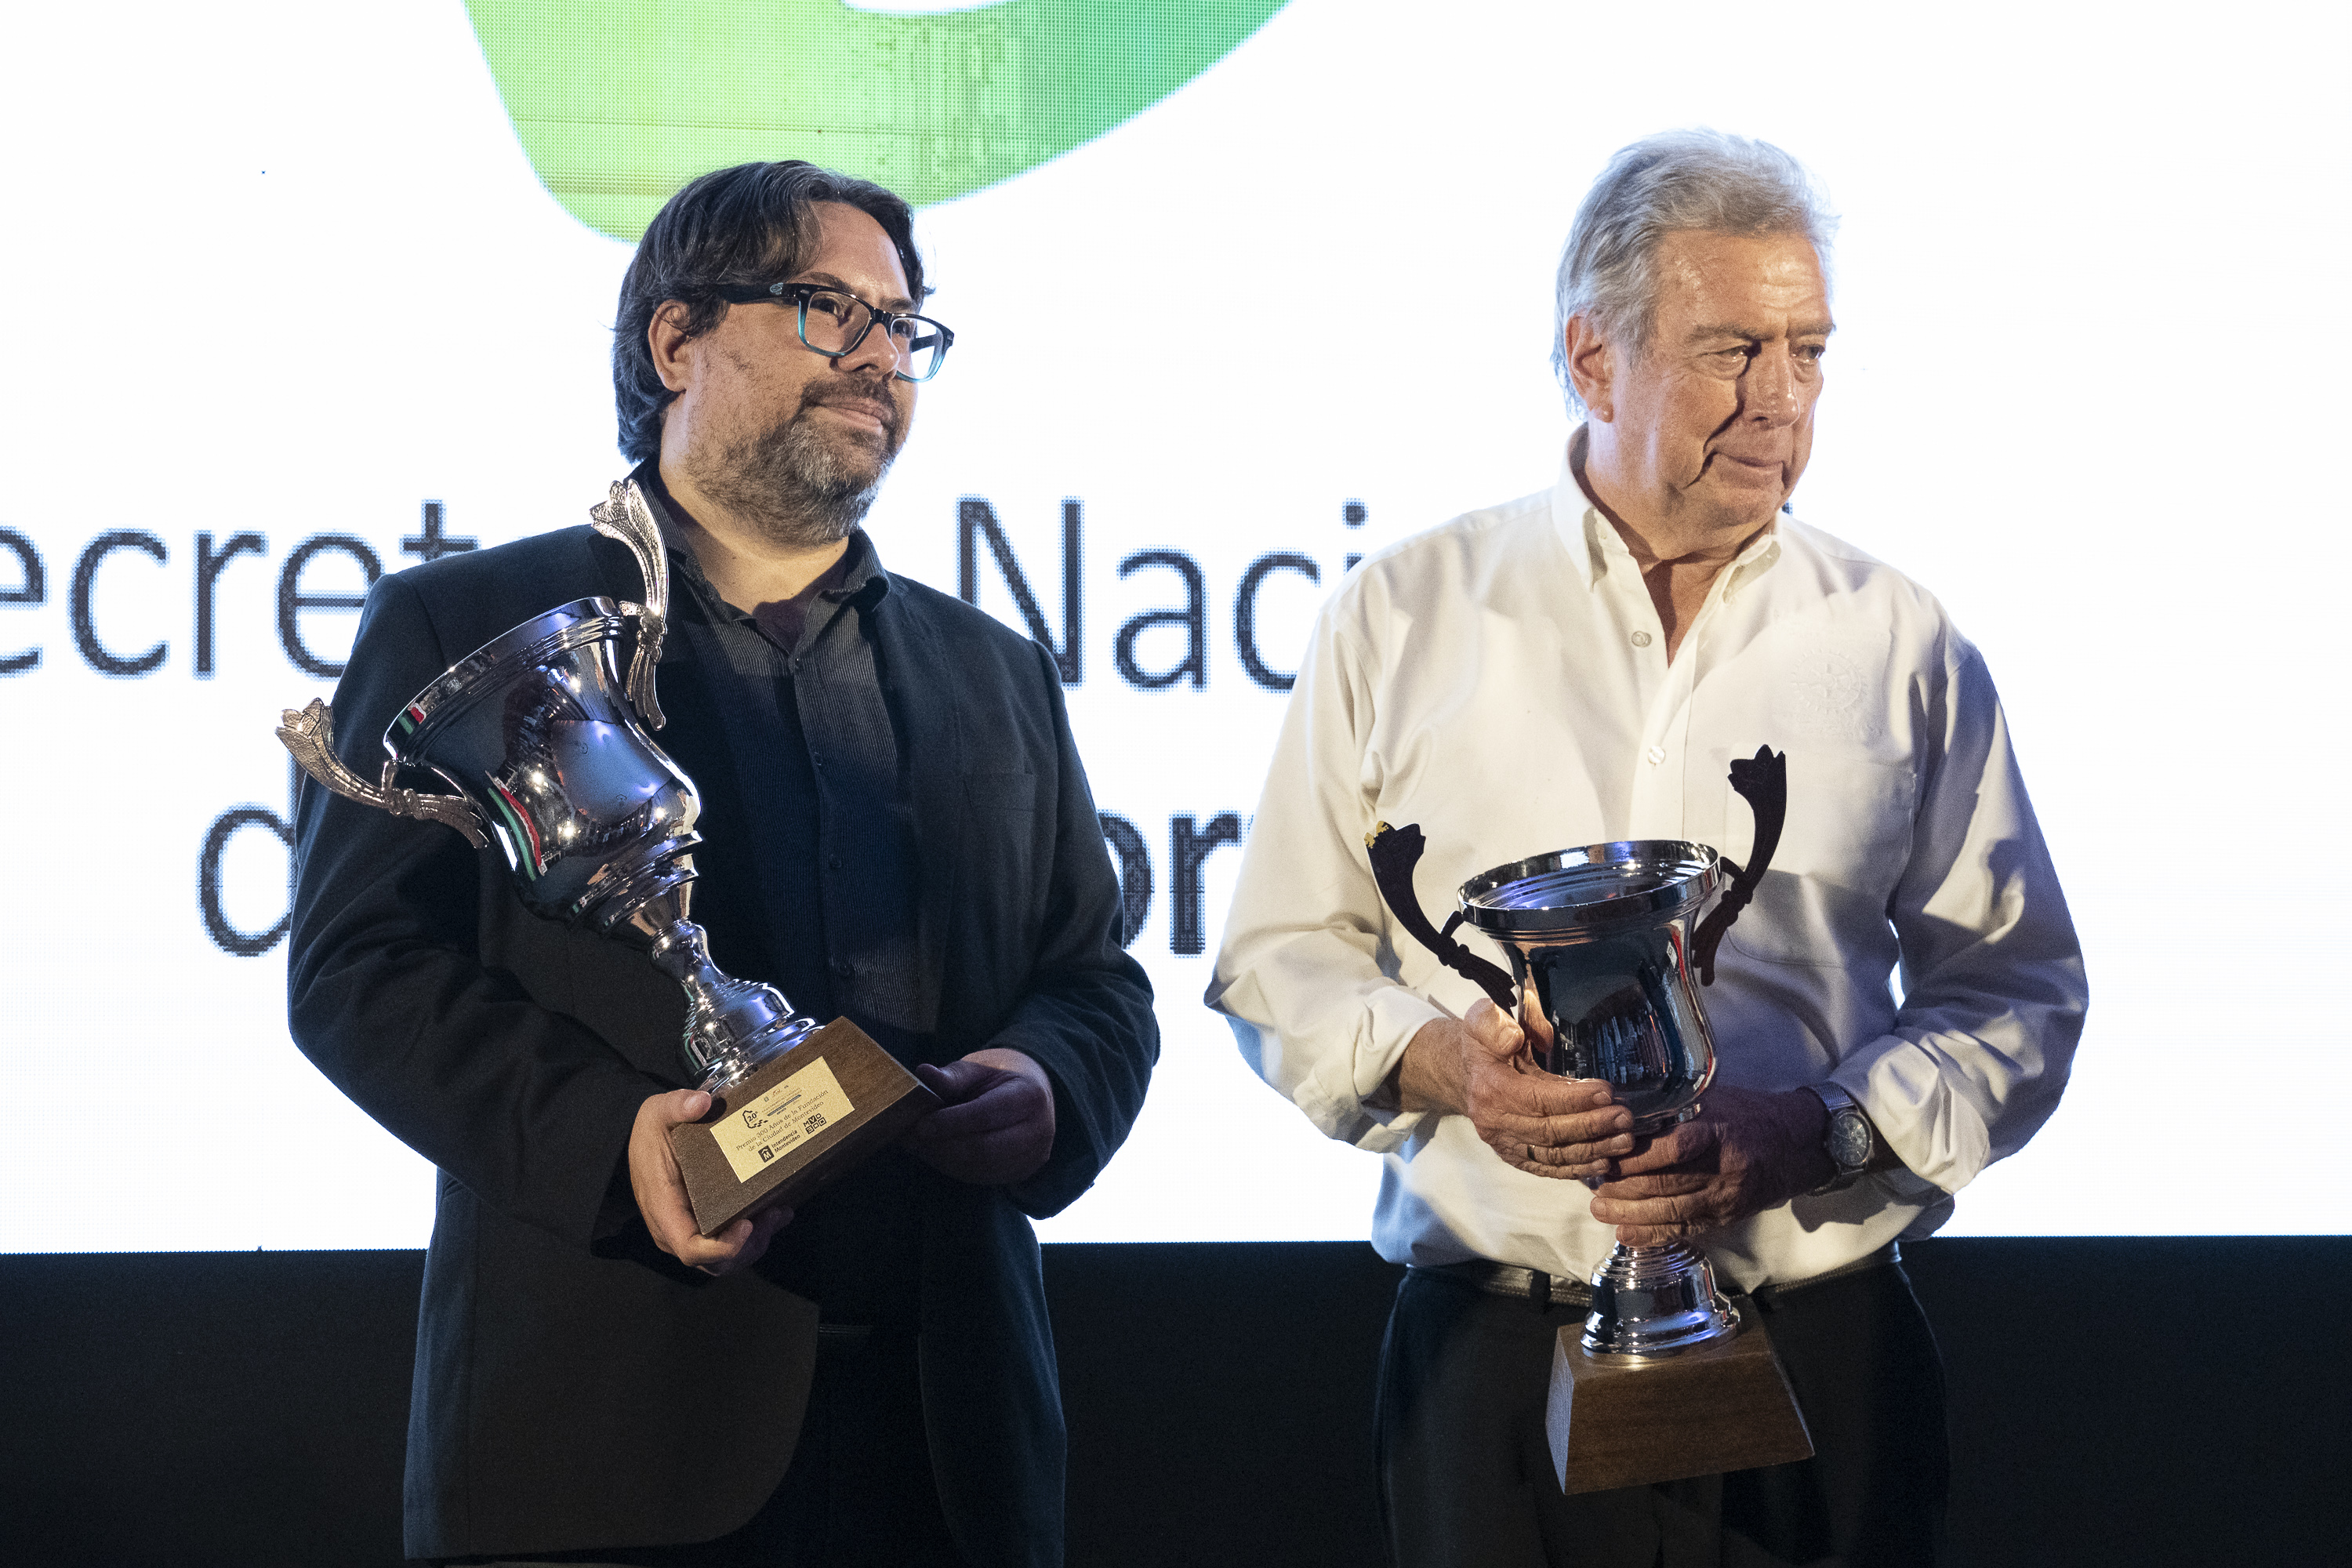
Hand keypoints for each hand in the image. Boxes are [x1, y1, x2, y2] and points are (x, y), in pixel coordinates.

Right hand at [628, 1088, 793, 1275]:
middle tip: (774, 1215)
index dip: (722, 1247)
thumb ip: (677, 1105)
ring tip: (779, 1213)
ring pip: (723, 1260)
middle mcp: (674, 1229)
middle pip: (713, 1262)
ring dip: (755, 1243)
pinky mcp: (700, 1226)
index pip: (690, 1248)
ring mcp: (687, 1231)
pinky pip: (726, 1245)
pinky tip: (776, 1212)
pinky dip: (753, 1237)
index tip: (749, 1224)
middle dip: (748, 1246)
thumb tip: (702, 1102)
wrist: (642, 1139)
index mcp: (663, 1208)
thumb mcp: (658, 1111)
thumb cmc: (651, 1131)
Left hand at [909, 1048, 1056, 1185]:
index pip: (987, 1114)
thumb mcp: (979, 1069)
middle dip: (943, 1146)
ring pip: (979, 1168)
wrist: (1033, 1096)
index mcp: (1030, 1096)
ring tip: (918, 1144)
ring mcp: (1032, 1157)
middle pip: (984, 1149)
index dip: (951, 1123)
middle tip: (912, 1138)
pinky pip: (980, 1177)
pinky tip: (935, 1152)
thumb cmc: (1001, 1079)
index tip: (921, 1125)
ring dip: (943, 1159)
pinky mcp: (1021, 1173)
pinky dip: (952, 1167)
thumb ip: (952, 1075)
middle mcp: (1038, 1131)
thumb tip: (923, 1073)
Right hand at [1397, 998, 1635, 1179]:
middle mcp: (1494, 1122)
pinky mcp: (1511, 1155)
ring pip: (1552, 1154)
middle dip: (1592, 1126)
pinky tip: (1603, 1163)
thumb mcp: (1484, 1020)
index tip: (1608, 1092)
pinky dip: (1575, 1169)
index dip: (1575, 1099)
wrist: (1462, 1072)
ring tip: (1624, 1140)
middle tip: (1625, 1117)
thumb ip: (1497, 1023)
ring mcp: (1502, 1143)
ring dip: (1592, 1150)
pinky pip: (1545, 1168)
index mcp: (1490, 1088)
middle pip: (1550, 1131)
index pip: (1538, 1099)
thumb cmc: (1484, 1043)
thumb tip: (1516, 1038)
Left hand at [1586, 1085, 1832, 1244]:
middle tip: (1593, 1186)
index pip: (1674, 1147)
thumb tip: (1619, 1111)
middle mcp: (1725, 1168)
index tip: (1607, 1155)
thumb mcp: (1713, 1099)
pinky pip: (1685, 1230)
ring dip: (1631, 1214)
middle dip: (1625, 1188)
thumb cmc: (1744, 1115)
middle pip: (1668, 1184)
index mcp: (1720, 1132)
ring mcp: (1727, 1197)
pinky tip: (1627, 1234)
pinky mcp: (1726, 1217)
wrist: (1792, 1145)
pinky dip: (1653, 1235)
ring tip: (1600, 1210)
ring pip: (1673, 1212)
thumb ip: (1673, 1108)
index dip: (1637, 1156)